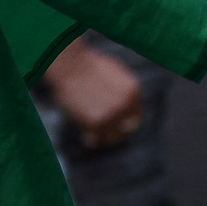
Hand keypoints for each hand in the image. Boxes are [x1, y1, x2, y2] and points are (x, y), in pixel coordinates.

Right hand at [40, 35, 146, 150]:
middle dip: (119, 131)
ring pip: (112, 138)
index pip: (136, 114)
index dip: (127, 120)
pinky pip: (95, 139)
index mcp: (132, 92)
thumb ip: (123, 91)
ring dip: (105, 137)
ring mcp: (111, 117)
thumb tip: (124, 104)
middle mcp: (125, 106)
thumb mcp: (115, 73)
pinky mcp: (94, 124)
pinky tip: (86, 137)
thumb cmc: (88, 65)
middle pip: (128, 129)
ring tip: (97, 136)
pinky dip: (90, 140)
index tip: (119, 123)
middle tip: (109, 131)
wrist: (70, 65)